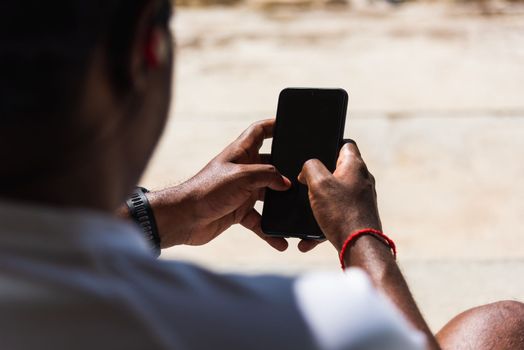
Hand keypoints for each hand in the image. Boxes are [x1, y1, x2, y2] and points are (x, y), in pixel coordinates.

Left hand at [148, 119, 290, 250]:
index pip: (260, 131)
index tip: (291, 124)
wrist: (184, 218)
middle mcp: (243, 170)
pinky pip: (260, 221)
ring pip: (268, 195)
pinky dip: (269, 231)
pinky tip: (280, 241)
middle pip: (270, 164)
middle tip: (306, 175)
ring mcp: (242, 191)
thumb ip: (267, 175)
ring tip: (297, 211)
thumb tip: (286, 183)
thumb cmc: (207, 190)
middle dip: (286, 170)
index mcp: (240, 153)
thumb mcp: (242, 176)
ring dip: (280, 205)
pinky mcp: (239, 212)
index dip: (274, 125)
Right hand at [297, 141, 381, 251]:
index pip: (345, 143)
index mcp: (355, 165)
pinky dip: (322, 223)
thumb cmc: (342, 213)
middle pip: (337, 170)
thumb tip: (307, 169)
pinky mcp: (358, 216)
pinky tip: (308, 239)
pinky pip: (336, 215)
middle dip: (318, 178)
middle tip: (305, 184)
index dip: (329, 145)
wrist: (359, 247)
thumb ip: (310, 167)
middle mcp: (361, 180)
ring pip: (334, 195)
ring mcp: (361, 199)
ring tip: (306, 211)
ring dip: (318, 203)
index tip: (315, 154)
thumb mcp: (318, 183)